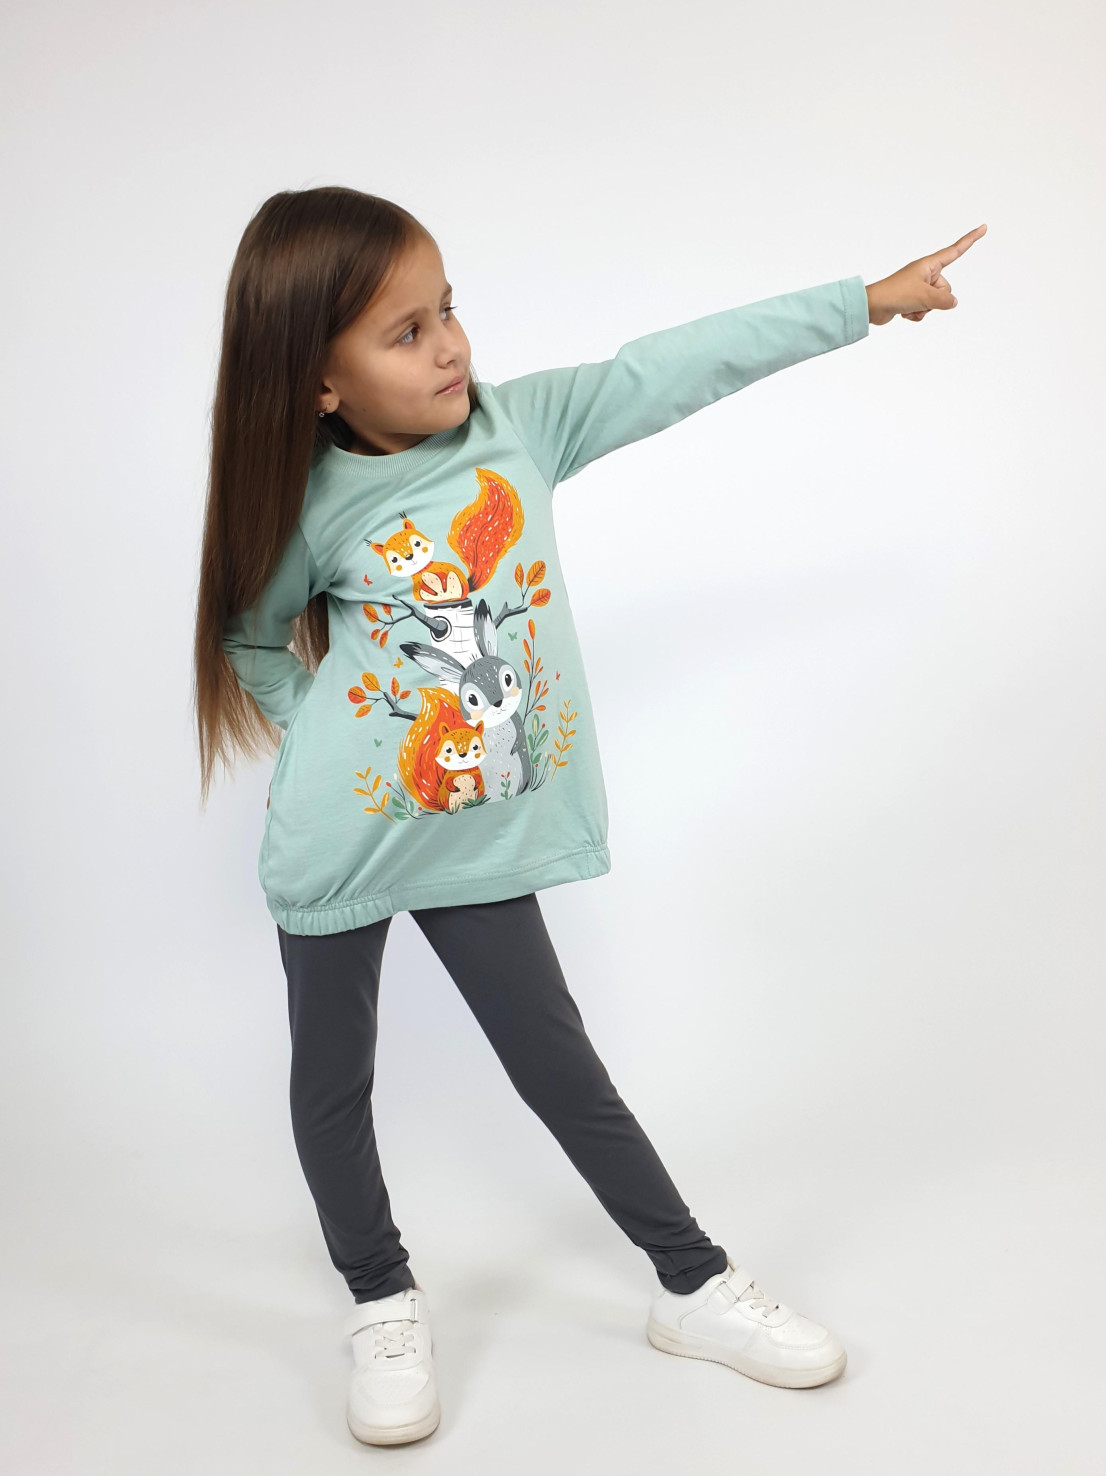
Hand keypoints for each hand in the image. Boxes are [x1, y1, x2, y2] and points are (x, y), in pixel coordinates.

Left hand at [864, 224, 986, 325]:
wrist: (872, 306)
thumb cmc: (895, 294)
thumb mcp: (925, 297)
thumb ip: (944, 300)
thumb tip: (953, 302)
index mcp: (929, 264)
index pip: (955, 251)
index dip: (970, 240)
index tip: (983, 228)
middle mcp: (925, 273)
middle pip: (945, 289)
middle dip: (935, 300)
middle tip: (918, 299)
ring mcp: (918, 287)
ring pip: (935, 303)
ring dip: (924, 309)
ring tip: (908, 306)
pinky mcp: (911, 299)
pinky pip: (924, 310)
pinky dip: (916, 314)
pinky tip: (905, 313)